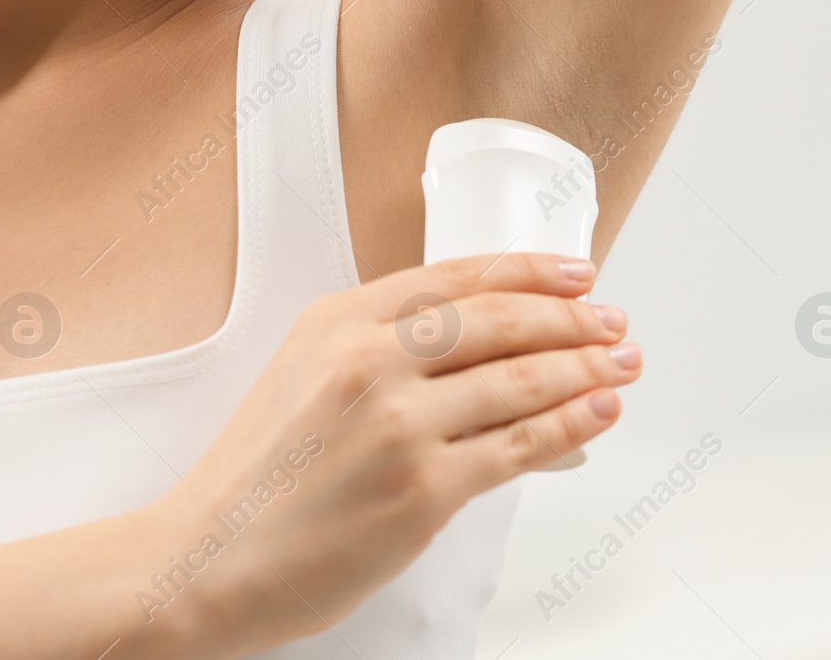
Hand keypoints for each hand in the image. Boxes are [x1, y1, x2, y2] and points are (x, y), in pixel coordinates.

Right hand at [150, 252, 636, 655]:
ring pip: (521, 380)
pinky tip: (598, 413)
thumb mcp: (307, 376)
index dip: (532, 271)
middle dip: (573, 318)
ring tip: (620, 363)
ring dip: (586, 368)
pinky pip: (519, 447)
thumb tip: (485, 348)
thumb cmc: (259, 476)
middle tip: (612, 321)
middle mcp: (370, 361)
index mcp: (340, 321)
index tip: (578, 274)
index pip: (459, 277)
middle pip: (502, 321)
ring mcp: (399, 424)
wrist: (209, 559)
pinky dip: (571, 425)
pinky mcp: (423, 489)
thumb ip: (384, 349)